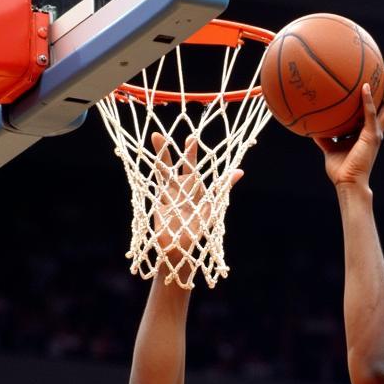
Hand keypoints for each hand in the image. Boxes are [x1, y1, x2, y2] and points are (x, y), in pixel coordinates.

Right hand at [148, 131, 242, 279]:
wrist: (183, 249)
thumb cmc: (200, 230)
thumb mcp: (213, 207)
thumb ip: (223, 188)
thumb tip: (240, 171)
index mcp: (194, 189)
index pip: (192, 167)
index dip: (191, 153)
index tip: (191, 138)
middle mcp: (180, 190)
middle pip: (173, 166)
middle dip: (167, 151)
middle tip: (159, 134)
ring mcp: (168, 196)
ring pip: (162, 174)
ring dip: (158, 159)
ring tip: (153, 140)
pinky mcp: (159, 204)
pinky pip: (155, 188)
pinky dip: (148, 178)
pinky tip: (143, 165)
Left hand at [313, 68, 383, 188]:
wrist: (348, 183)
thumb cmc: (340, 171)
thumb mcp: (330, 149)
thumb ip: (325, 136)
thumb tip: (312, 126)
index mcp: (367, 134)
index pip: (375, 112)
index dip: (376, 98)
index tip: (373, 81)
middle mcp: (375, 132)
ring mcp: (376, 133)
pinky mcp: (372, 136)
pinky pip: (371, 113)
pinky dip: (368, 100)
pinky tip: (365, 86)